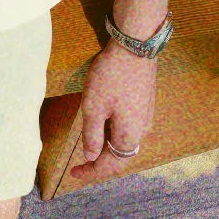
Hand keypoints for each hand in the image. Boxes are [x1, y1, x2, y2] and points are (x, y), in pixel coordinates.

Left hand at [70, 38, 157, 183]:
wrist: (135, 46)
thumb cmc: (111, 77)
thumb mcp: (93, 108)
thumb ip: (91, 136)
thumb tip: (91, 156)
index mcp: (129, 137)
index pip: (109, 165)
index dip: (90, 172)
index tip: (73, 173)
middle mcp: (142, 131)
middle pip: (119, 157)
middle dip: (99, 163)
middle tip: (80, 165)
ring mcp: (146, 118)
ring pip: (124, 142)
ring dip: (106, 148)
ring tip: (87, 145)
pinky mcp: (145, 106)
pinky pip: (128, 129)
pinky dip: (113, 134)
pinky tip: (101, 126)